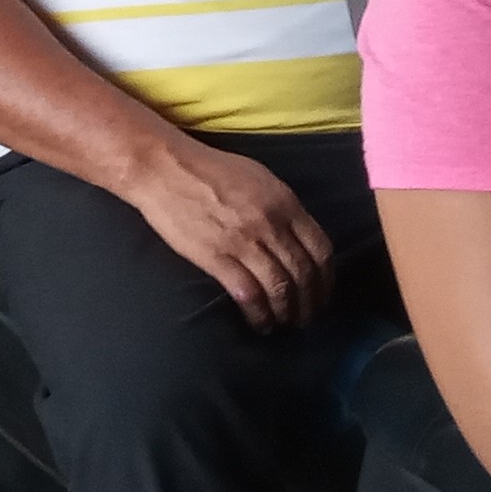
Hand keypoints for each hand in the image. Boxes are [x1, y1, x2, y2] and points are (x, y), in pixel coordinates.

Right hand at [126, 131, 336, 332]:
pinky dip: (259, 314)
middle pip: (304, 274)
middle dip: (310, 303)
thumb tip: (297, 237)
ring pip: (280, 288)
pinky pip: (249, 294)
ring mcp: (244, 241)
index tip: (322, 293)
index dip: (326, 279)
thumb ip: (282, 207)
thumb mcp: (258, 178)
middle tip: (306, 317)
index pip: (320, 249)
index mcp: (284, 201)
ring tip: (284, 323)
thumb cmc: (210, 169)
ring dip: (287, 313)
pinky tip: (260, 323)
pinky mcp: (217, 257)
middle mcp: (270, 223)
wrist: (164, 168)